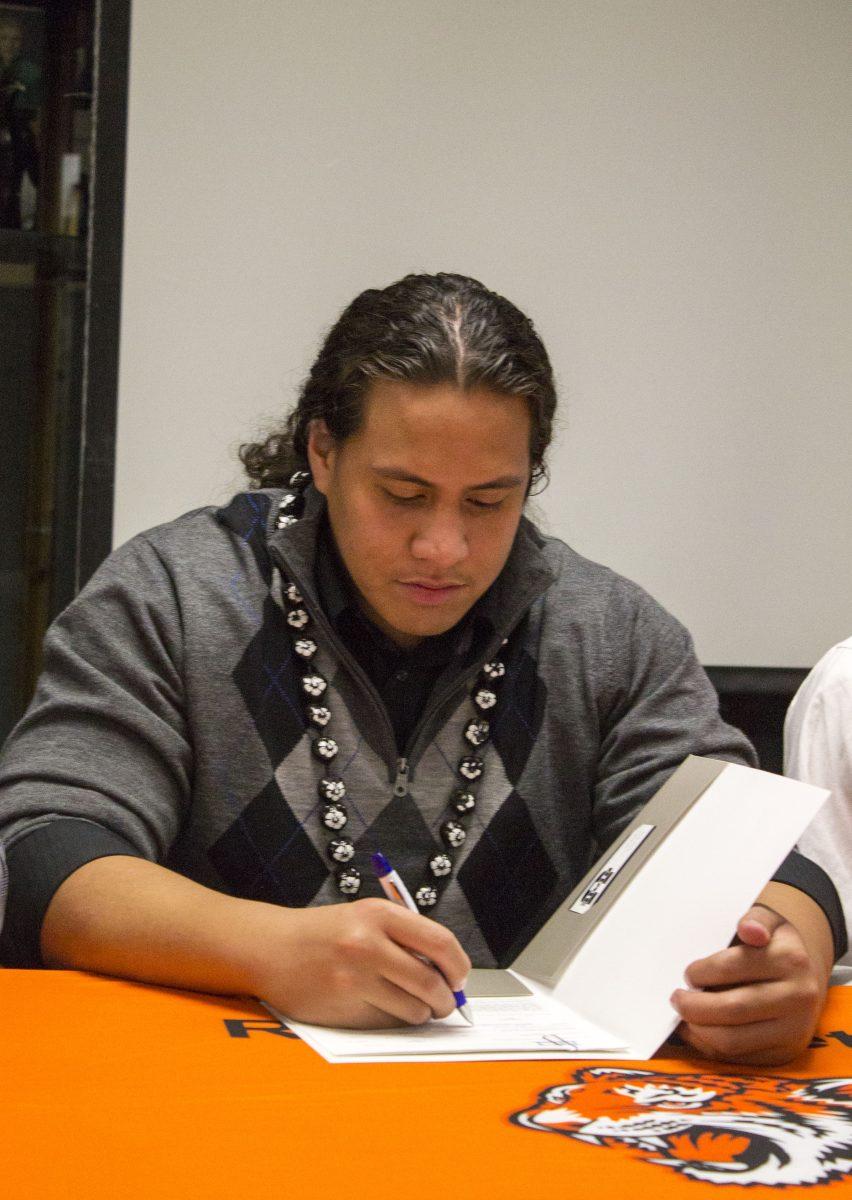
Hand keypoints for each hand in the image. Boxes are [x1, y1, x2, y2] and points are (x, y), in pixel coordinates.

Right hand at [244, 897, 470, 1028]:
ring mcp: (353, 979)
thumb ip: (406, 938)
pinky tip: (378, 1007)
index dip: (459, 966)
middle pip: (431, 982)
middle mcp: (367, 944)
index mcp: (379, 914)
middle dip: (446, 1000)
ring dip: (421, 1013)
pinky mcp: (342, 1009)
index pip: (440, 942)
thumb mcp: (366, 917)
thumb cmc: (326, 933)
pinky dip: (392, 1021)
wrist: (271, 949)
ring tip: (411, 1005)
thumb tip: (450, 974)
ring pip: (413, 1010)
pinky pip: (386, 1024)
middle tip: (445, 1003)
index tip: (460, 978)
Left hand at [670, 904, 826, 1065]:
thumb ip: (754, 920)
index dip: (701, 972)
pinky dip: (710, 1047)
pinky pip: (738, 1058)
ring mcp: (793, 1030)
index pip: (732, 967)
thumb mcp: (768, 921)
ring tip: (683, 1015)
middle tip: (676, 998)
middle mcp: (798, 997)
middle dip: (693, 1006)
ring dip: (698, 1030)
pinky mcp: (785, 1054)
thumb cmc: (773, 946)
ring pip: (732, 1040)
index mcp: (790, 959)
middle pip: (732, 1009)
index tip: (688, 973)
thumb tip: (749, 930)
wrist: (805, 977)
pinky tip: (697, 1030)